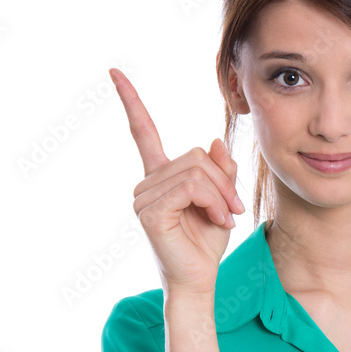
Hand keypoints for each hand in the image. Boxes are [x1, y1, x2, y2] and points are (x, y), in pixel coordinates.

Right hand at [109, 67, 244, 297]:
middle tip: (235, 208)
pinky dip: (213, 202)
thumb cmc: (206, 242)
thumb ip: (219, 170)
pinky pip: (190, 188)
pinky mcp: (150, 212)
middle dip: (223, 180)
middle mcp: (146, 183)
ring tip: (226, 218)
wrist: (200, 279)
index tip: (114, 71)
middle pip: (194, 155)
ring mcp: (143, 197)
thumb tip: (214, 142)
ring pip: (196, 171)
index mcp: (159, 177)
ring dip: (222, 195)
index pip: (142, 132)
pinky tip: (219, 220)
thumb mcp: (222, 198)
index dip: (131, 101)